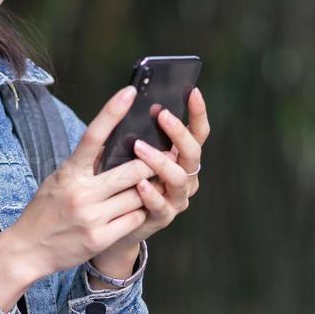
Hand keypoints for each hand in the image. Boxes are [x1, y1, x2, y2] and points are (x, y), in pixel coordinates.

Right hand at [0, 85, 156, 309]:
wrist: (27, 250)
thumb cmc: (46, 210)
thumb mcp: (60, 180)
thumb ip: (85, 165)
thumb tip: (114, 143)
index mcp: (69, 172)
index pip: (92, 135)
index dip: (112, 112)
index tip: (130, 92)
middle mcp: (80, 193)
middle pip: (130, 170)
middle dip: (151, 164)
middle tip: (165, 156)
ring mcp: (91, 217)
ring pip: (137, 196)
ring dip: (146, 191)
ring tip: (148, 187)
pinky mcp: (100, 238)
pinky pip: (134, 218)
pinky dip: (139, 212)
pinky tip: (134, 211)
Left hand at [97, 86, 207, 261]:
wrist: (115, 222)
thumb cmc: (124, 179)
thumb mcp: (132, 153)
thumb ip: (138, 133)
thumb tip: (131, 99)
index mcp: (182, 157)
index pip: (198, 132)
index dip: (198, 113)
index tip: (193, 91)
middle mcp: (186, 176)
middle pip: (193, 153)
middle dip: (179, 132)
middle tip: (162, 115)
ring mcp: (176, 198)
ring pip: (178, 178)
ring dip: (160, 160)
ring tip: (139, 147)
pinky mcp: (162, 217)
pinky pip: (161, 205)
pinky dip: (151, 194)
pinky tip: (140, 183)